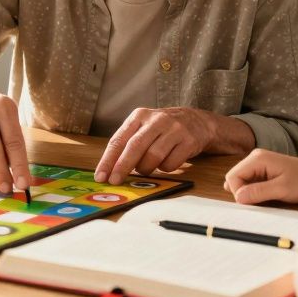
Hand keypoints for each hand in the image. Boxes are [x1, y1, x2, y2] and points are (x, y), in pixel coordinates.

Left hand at [94, 107, 213, 184]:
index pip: (119, 139)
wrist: (197, 121)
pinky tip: (166, 162)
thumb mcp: (143, 128)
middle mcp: (156, 120)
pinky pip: (170, 164)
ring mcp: (174, 130)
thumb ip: (127, 144)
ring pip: (153, 157)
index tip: (100, 176)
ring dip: (146, 168)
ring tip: (147, 167)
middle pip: (135, 146)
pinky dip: (164, 168)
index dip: (108, 160)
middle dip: (122, 167)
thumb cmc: (162, 129)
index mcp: (139, 116)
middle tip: (115, 181)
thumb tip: (110, 170)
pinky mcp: (189, 141)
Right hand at [224, 149, 297, 204]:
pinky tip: (268, 197)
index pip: (232, 177)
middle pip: (235, 179)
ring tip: (267, 198)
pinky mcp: (263, 172)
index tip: (254, 204)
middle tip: (262, 202)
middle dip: (244, 194)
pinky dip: (255, 193)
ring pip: (242, 183)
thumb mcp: (282, 189)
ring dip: (250, 194)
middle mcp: (255, 159)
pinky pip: (251, 184)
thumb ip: (258, 192)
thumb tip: (237, 198)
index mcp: (257, 159)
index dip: (238, 193)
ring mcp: (258, 165)